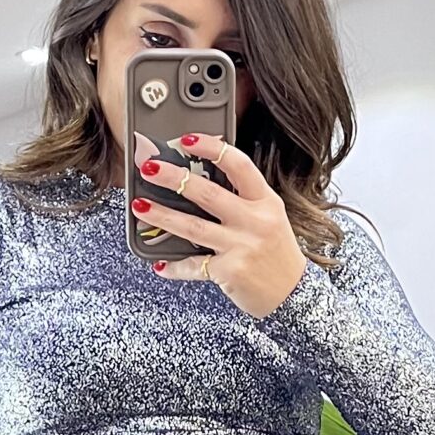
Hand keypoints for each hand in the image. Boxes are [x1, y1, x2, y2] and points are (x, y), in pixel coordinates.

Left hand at [130, 135, 307, 314]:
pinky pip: (195, 266)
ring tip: (140, 206)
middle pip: (208, 193)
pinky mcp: (230, 271)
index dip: (211, 148)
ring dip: (162, 215)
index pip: (238, 165)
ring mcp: (242, 247)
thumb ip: (243, 199)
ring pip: (193, 227)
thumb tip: (200, 180)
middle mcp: (255, 221)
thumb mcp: (270, 217)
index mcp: (265, 201)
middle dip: (174, 178)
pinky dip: (175, 267)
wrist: (293, 294)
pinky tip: (159, 264)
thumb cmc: (277, 254)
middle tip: (149, 168)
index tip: (186, 140)